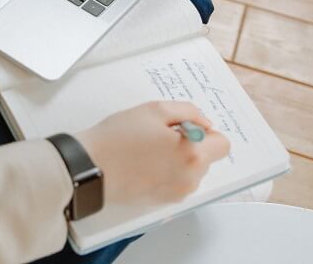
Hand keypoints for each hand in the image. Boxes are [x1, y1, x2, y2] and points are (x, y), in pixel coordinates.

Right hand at [75, 101, 230, 205]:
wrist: (90, 167)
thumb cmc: (117, 138)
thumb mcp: (154, 110)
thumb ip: (188, 112)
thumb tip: (204, 123)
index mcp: (193, 155)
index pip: (223, 144)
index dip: (206, 132)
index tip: (184, 127)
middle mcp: (190, 179)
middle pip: (207, 158)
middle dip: (190, 145)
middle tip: (159, 136)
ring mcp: (177, 193)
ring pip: (191, 171)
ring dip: (178, 160)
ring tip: (148, 150)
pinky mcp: (162, 202)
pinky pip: (176, 183)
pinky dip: (166, 173)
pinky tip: (143, 164)